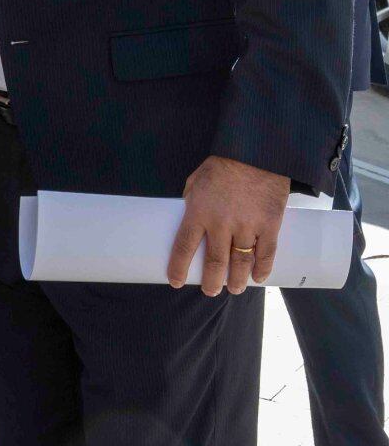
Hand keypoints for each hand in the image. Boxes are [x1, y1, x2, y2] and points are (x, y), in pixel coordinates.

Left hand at [168, 155, 289, 294]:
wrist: (256, 154)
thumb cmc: (221, 167)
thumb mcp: (195, 181)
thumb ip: (192, 203)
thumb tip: (188, 220)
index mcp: (198, 211)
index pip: (184, 246)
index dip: (179, 267)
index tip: (175, 281)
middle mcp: (221, 223)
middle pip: (215, 262)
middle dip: (212, 281)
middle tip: (211, 291)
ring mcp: (247, 225)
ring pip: (241, 262)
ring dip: (238, 280)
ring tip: (235, 289)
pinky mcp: (270, 224)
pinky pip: (267, 253)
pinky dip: (263, 269)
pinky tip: (259, 278)